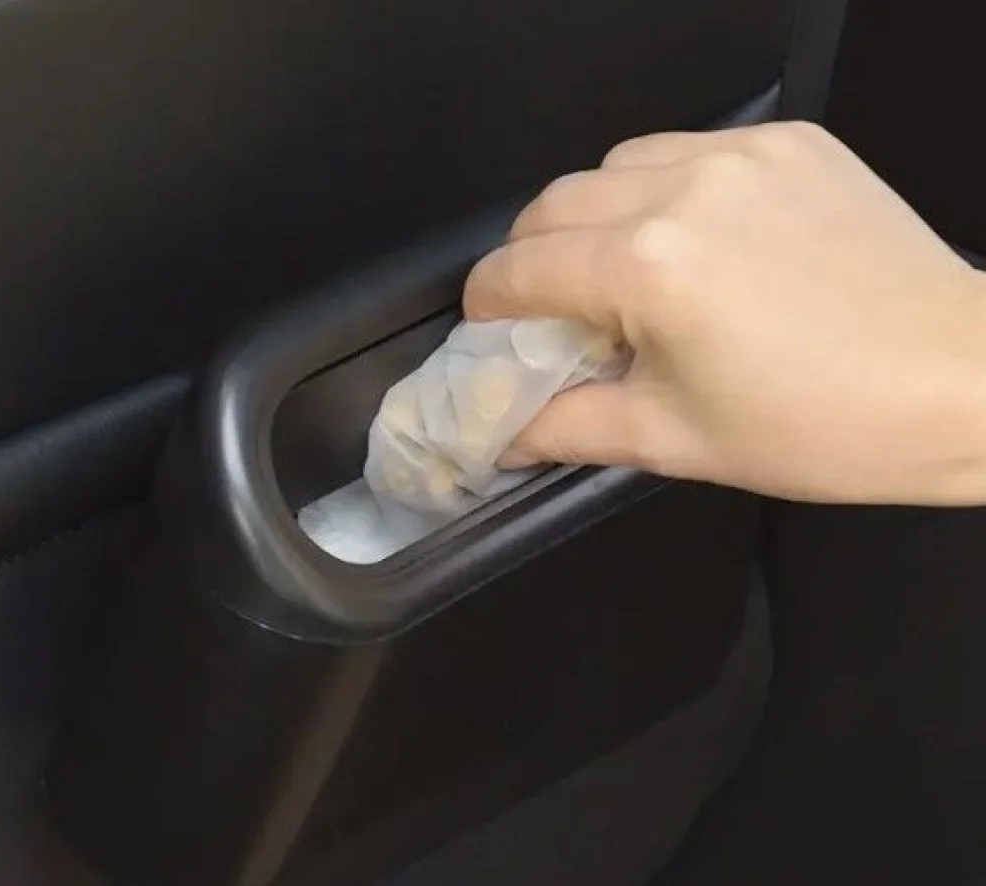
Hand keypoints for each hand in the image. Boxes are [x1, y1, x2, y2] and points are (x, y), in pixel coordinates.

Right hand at [463, 121, 985, 504]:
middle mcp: (684, 191)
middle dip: (531, 257)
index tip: (488, 326)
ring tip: (624, 274)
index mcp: (649, 269)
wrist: (958, 381)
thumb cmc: (827, 424)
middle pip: (552, 205)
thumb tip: (507, 434)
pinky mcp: (787, 143)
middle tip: (551, 310)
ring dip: (593, 217)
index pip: (520, 268)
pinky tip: (690, 241)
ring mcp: (740, 156)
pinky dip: (660, 190)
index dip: (488, 303)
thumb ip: (568, 428)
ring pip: (613, 166)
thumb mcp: (676, 441)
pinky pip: (685, 149)